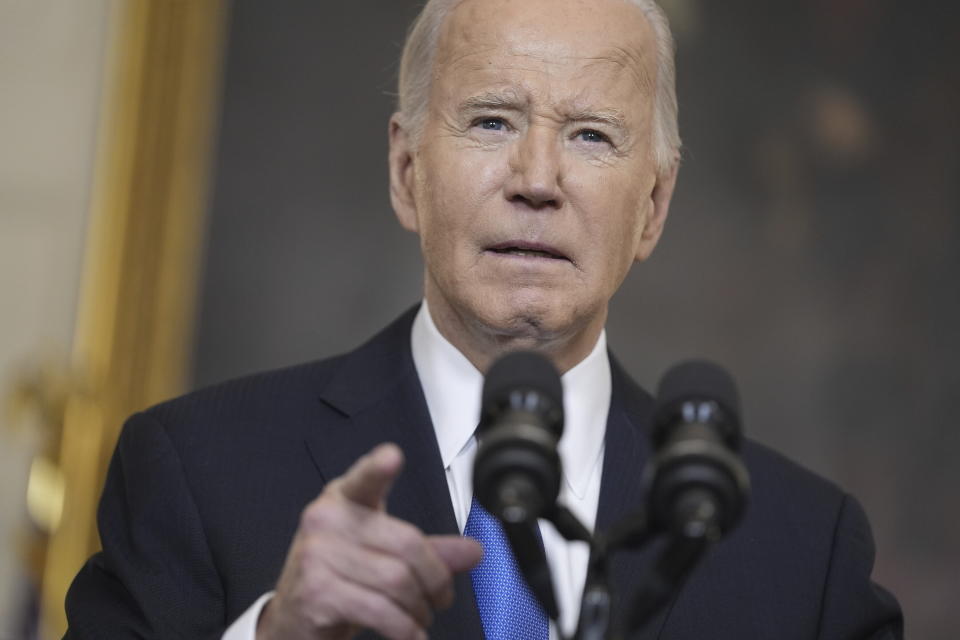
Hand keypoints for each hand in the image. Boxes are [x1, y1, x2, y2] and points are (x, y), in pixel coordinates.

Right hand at [256, 443, 482, 639]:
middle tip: (441, 597)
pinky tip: (410, 634)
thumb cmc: (337, 581)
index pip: (364, 480)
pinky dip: (405, 629)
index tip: (392, 457)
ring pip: (397, 580)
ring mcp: (317, 555)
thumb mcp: (379, 555)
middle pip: (406, 543)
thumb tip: (472, 551)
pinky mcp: (317, 592)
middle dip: (436, 578)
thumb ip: (426, 551)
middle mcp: (326, 520)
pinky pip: (380, 611)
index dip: (377, 468)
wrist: (292, 623)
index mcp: (343, 500)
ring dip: (420, 608)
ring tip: (421, 618)